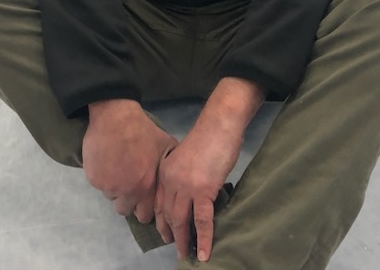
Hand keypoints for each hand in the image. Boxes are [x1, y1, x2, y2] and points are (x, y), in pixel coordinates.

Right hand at [82, 99, 177, 222]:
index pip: (145, 215)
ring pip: (111, 197)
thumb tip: (177, 179)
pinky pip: (99, 185)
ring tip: (118, 171)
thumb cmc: (143, 131)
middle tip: (128, 186)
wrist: (115, 118)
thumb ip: (170, 167)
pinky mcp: (94, 179)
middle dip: (128, 201)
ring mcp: (108, 186)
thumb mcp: (166, 146)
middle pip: (125, 210)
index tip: (142, 198)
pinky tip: (107, 163)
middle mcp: (127, 192)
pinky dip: (103, 178)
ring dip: (115, 189)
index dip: (144, 207)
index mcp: (146, 187)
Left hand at [155, 125, 240, 261]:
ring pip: (182, 220)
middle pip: (168, 214)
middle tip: (177, 248)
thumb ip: (183, 175)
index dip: (162, 221)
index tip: (166, 233)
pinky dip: (204, 239)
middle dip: (171, 234)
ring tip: (187, 254)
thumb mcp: (187, 158)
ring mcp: (186, 186)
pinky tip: (205, 252)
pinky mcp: (203, 190)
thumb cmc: (208, 138)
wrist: (219, 125)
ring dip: (184, 241)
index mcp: (165, 172)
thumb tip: (191, 194)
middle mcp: (170, 181)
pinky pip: (202, 220)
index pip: (159, 203)